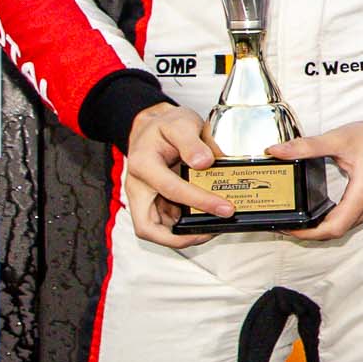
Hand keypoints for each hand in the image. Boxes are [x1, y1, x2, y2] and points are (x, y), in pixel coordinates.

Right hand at [120, 99, 235, 247]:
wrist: (153, 125)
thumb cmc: (164, 125)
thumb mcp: (179, 123)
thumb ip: (191, 142)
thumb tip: (204, 162)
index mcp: (143, 165)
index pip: (171, 190)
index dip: (199, 202)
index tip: (224, 207)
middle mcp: (138, 186)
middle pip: (148, 227)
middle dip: (178, 237)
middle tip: (209, 233)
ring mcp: (145, 197)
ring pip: (157, 229)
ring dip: (182, 234)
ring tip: (213, 227)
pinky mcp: (154, 201)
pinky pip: (166, 221)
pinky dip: (184, 225)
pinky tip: (206, 218)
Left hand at [274, 113, 362, 241]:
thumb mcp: (341, 139)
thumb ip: (306, 147)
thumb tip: (277, 151)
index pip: (333, 227)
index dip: (308, 233)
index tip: (289, 228)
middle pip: (337, 231)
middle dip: (310, 232)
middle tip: (288, 224)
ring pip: (346, 227)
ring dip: (323, 228)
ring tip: (301, 219)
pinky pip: (353, 220)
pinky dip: (335, 220)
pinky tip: (321, 212)